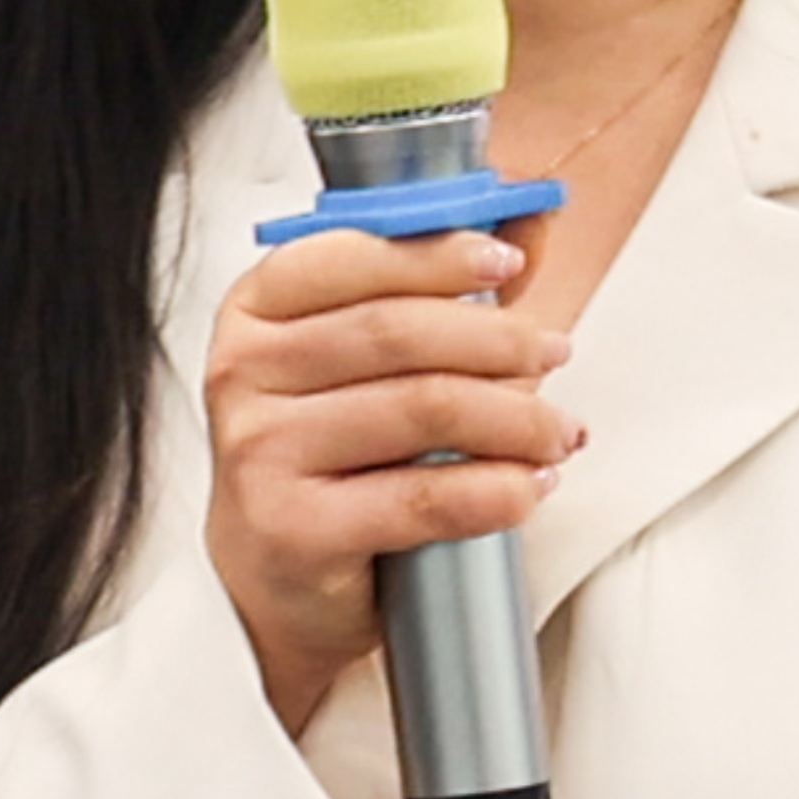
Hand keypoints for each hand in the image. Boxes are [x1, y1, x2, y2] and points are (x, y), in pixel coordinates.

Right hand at [202, 222, 580, 738]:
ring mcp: (257, 451)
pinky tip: (528, 486)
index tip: (506, 263)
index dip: (436, 253)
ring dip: (516, 418)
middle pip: (397, 331)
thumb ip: (448, 287)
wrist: (278, 580)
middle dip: (499, 338)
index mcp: (255, 312)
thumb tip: (531, 217)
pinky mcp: (290, 527)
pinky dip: (496, 491)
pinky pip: (423, 497)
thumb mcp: (377, 364)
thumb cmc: (331, 458)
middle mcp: (241, 373)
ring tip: (558, 431)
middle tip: (555, 351)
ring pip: (422, 409)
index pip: (350, 258)